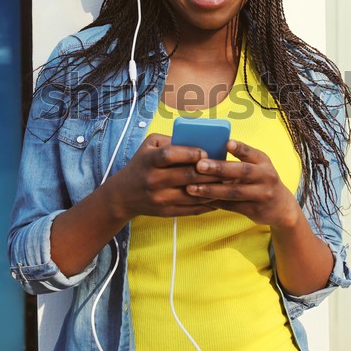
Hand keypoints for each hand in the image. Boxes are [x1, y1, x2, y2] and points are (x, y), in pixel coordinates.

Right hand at [104, 133, 220, 220]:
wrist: (123, 195)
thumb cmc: (142, 164)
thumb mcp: (149, 146)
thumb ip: (170, 140)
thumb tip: (198, 138)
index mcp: (149, 160)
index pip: (170, 155)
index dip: (189, 153)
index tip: (205, 152)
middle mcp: (153, 180)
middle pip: (186, 176)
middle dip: (209, 172)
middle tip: (226, 168)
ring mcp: (160, 198)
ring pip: (192, 194)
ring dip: (212, 189)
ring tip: (227, 183)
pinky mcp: (166, 212)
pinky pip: (191, 209)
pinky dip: (207, 204)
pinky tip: (218, 198)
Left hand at [185, 140, 299, 227]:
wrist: (281, 207)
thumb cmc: (261, 179)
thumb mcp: (258, 165)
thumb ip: (240, 158)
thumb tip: (209, 151)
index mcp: (263, 161)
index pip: (252, 153)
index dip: (240, 148)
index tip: (227, 143)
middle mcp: (265, 177)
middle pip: (241, 172)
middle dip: (219, 168)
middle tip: (199, 165)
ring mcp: (261, 195)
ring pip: (234, 192)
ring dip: (211, 190)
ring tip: (191, 188)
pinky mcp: (254, 210)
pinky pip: (231, 206)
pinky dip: (214, 203)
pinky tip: (199, 200)